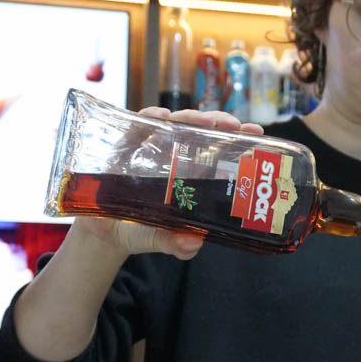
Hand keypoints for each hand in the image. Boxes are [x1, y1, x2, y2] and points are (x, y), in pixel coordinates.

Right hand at [75, 108, 263, 260]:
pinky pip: (137, 124)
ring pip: (173, 123)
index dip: (237, 138)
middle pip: (199, 130)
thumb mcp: (161, 239)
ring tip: (203, 119)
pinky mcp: (124, 144)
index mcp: (189, 173)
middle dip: (217, 122)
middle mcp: (173, 155)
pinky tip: (161, 117)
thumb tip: (194, 244)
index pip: (217, 149)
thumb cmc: (140, 230)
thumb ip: (177, 244)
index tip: (256, 133)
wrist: (104, 233)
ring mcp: (149, 147)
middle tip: (232, 124)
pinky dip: (150, 117)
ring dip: (189, 117)